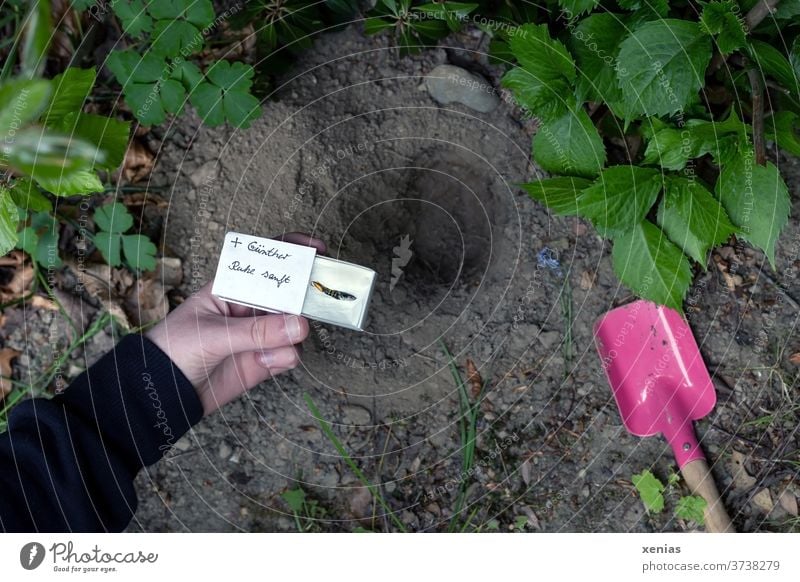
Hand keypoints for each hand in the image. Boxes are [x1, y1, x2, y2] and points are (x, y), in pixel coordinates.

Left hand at [145, 233, 325, 415]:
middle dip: (305, 298)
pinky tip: (263, 364)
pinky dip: (283, 359)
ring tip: (269, 351)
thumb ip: (257, 331)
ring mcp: (259, 335)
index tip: (318, 250)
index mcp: (232, 288)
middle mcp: (250, 308)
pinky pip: (290, 354)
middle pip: (289, 294)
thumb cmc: (175, 350)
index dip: (292, 250)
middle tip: (320, 303)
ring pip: (295, 328)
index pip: (265, 261)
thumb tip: (300, 325)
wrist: (163, 395)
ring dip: (291, 337)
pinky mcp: (265, 361)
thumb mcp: (213, 335)